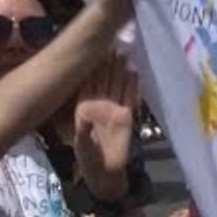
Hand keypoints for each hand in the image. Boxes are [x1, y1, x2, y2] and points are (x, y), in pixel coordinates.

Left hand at [74, 53, 138, 201]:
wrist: (106, 174)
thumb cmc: (89, 160)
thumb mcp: (82, 146)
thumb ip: (84, 131)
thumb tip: (85, 116)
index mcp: (84, 108)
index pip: (87, 83)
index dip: (90, 67)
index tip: (91, 49)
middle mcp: (100, 104)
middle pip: (103, 79)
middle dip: (107, 62)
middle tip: (111, 42)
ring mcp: (114, 109)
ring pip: (117, 84)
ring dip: (120, 69)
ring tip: (123, 50)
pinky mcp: (127, 116)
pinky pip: (130, 97)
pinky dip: (133, 84)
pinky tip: (135, 71)